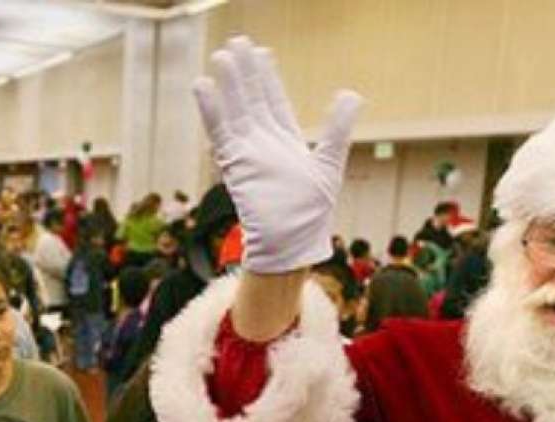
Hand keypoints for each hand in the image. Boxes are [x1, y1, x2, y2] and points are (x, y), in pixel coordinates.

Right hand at [192, 36, 360, 273]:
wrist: (290, 245)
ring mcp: (247, 154)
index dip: (267, 78)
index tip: (260, 53)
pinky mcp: (235, 166)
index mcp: (286, 142)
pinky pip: (221, 133)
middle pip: (251, 100)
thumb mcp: (330, 162)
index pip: (274, 101)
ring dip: (228, 86)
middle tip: (236, 43)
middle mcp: (263, 144)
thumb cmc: (311, 214)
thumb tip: (351, 94)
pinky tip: (204, 87)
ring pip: (235, 111)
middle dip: (244, 73)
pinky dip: (212, 111)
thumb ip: (338, 127)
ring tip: (221, 57)